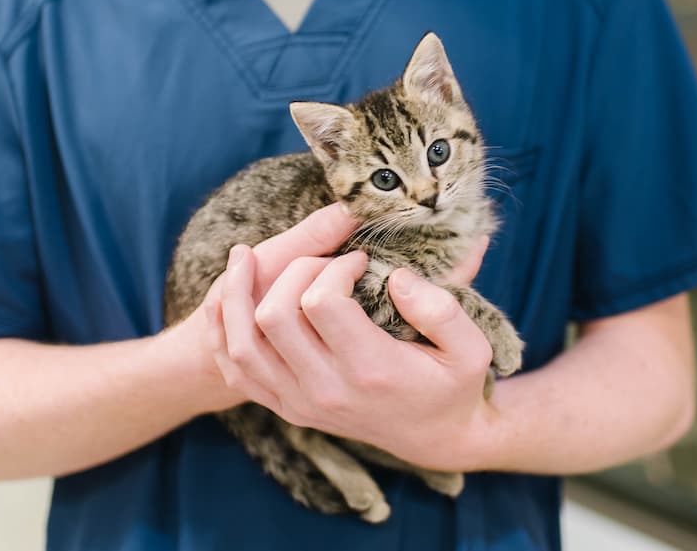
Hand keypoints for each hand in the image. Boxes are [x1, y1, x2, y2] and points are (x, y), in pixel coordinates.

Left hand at [205, 212, 495, 470]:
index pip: (321, 302)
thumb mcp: (472, 349)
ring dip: (236, 294)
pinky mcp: (286, 407)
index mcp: (371, 370)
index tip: (359, 260)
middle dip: (293, 270)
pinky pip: (236, 370)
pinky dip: (224, 331)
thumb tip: (396, 277)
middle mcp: (327, 390)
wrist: (435, 438)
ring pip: (243, 343)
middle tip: (322, 261)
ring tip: (244, 257)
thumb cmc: (454, 386)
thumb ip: (441, 309)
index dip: (336, 266)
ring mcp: (300, 402)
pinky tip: (228, 298)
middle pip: (274, 315)